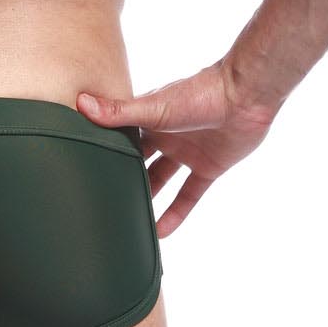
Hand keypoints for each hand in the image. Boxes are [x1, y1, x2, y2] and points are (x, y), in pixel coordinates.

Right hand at [77, 63, 278, 236]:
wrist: (246, 97)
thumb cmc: (199, 93)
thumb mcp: (154, 107)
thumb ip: (119, 112)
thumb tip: (81, 103)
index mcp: (147, 117)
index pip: (119, 137)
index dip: (104, 151)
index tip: (83, 169)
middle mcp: (165, 135)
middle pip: (138, 160)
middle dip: (123, 176)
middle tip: (102, 200)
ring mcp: (186, 152)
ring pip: (161, 179)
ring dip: (147, 197)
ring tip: (126, 220)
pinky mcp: (208, 167)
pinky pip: (188, 195)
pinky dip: (176, 213)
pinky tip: (162, 233)